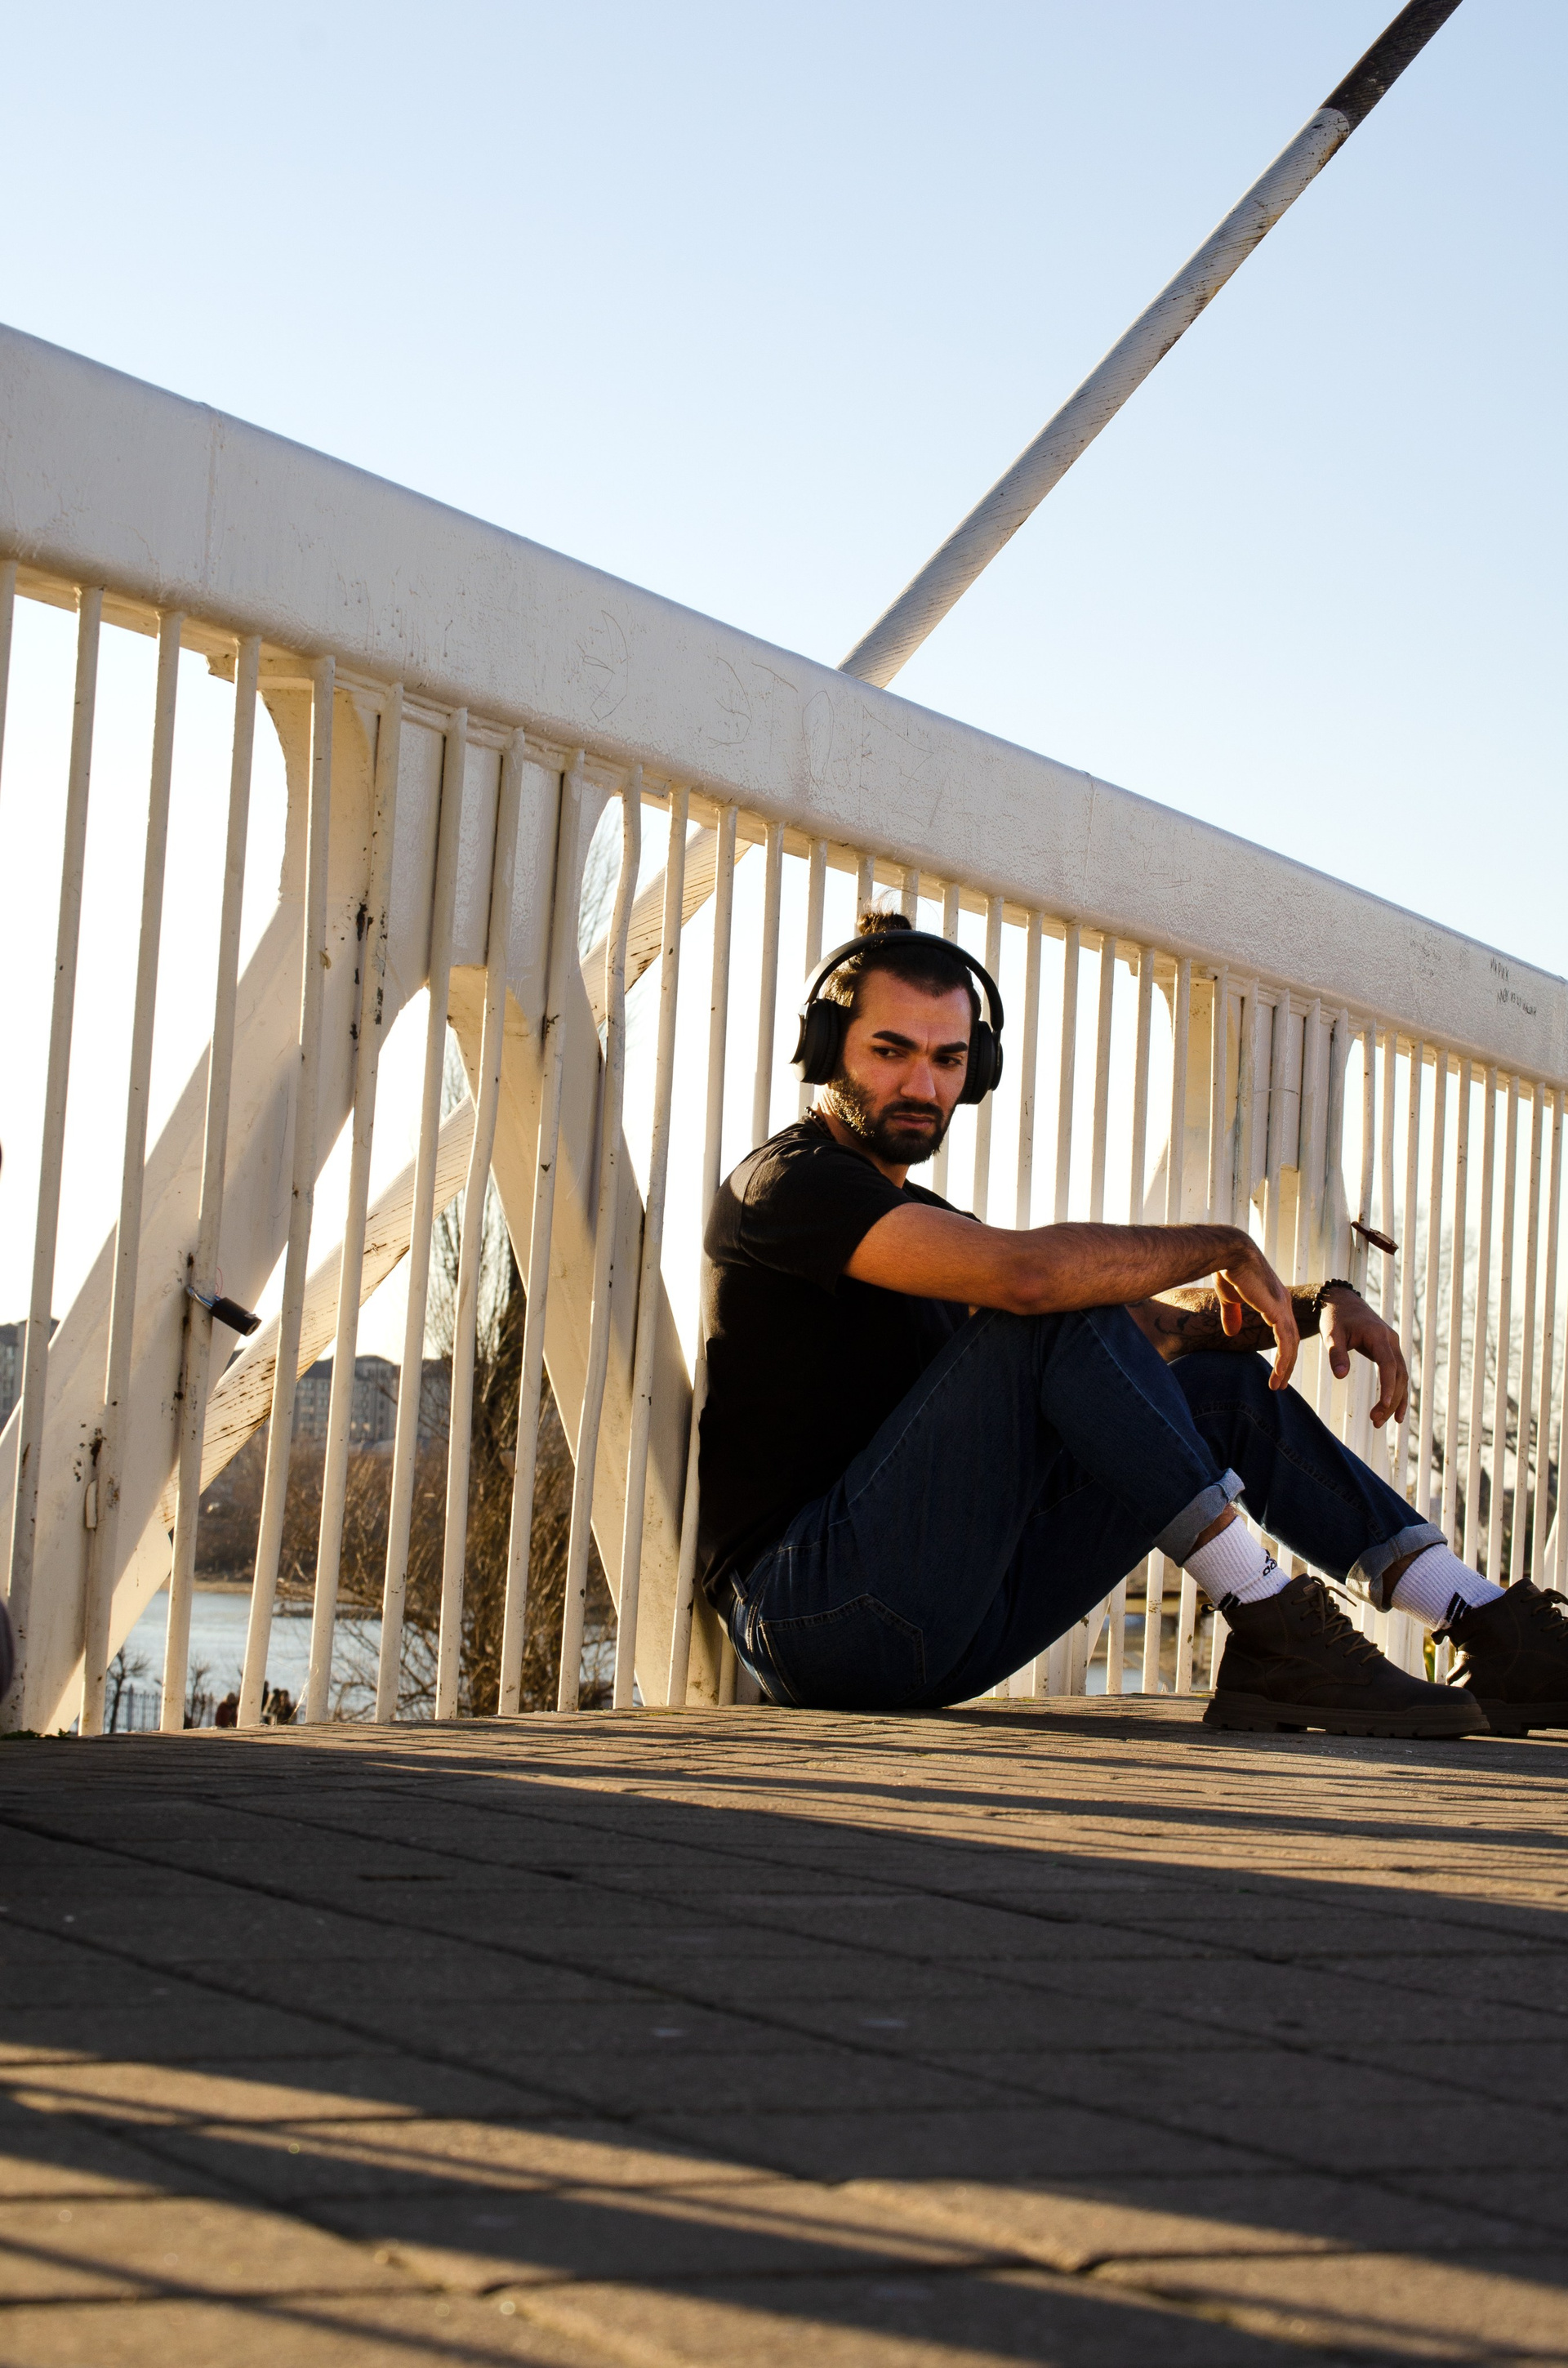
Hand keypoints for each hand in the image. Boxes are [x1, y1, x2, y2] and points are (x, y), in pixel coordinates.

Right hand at [1214, 1238, 1297, 1391]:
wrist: (1229, 1253)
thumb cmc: (1229, 1270)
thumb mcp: (1230, 1298)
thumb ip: (1232, 1315)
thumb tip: (1232, 1332)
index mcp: (1275, 1301)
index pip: (1284, 1331)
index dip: (1282, 1350)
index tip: (1277, 1369)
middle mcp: (1283, 1304)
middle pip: (1291, 1340)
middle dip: (1287, 1363)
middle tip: (1280, 1384)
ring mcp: (1282, 1307)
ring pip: (1290, 1344)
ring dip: (1286, 1367)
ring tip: (1278, 1385)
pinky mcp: (1276, 1310)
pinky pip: (1285, 1340)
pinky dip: (1284, 1359)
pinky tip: (1280, 1372)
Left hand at [1321, 1286, 1406, 1426]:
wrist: (1343, 1302)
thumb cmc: (1335, 1318)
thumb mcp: (1331, 1334)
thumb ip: (1336, 1354)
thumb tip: (1341, 1376)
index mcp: (1378, 1335)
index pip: (1388, 1364)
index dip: (1387, 1385)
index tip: (1384, 1405)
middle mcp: (1391, 1341)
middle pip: (1398, 1375)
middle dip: (1390, 1400)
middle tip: (1376, 1421)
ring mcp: (1393, 1346)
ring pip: (1401, 1377)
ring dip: (1394, 1400)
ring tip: (1381, 1422)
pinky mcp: (1390, 1352)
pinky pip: (1399, 1375)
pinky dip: (1398, 1393)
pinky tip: (1394, 1413)